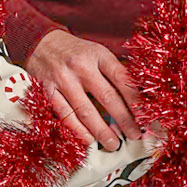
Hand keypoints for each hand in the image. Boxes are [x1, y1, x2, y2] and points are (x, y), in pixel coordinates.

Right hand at [27, 29, 141, 149]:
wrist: (41, 43)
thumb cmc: (75, 52)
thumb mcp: (97, 53)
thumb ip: (114, 72)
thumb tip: (136, 100)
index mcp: (98, 55)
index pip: (122, 79)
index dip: (136, 99)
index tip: (146, 115)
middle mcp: (81, 67)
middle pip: (107, 97)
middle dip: (124, 120)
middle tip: (134, 134)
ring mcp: (63, 80)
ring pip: (85, 111)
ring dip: (101, 131)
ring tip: (113, 143)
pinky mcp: (48, 91)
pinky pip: (65, 114)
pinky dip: (78, 129)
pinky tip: (89, 139)